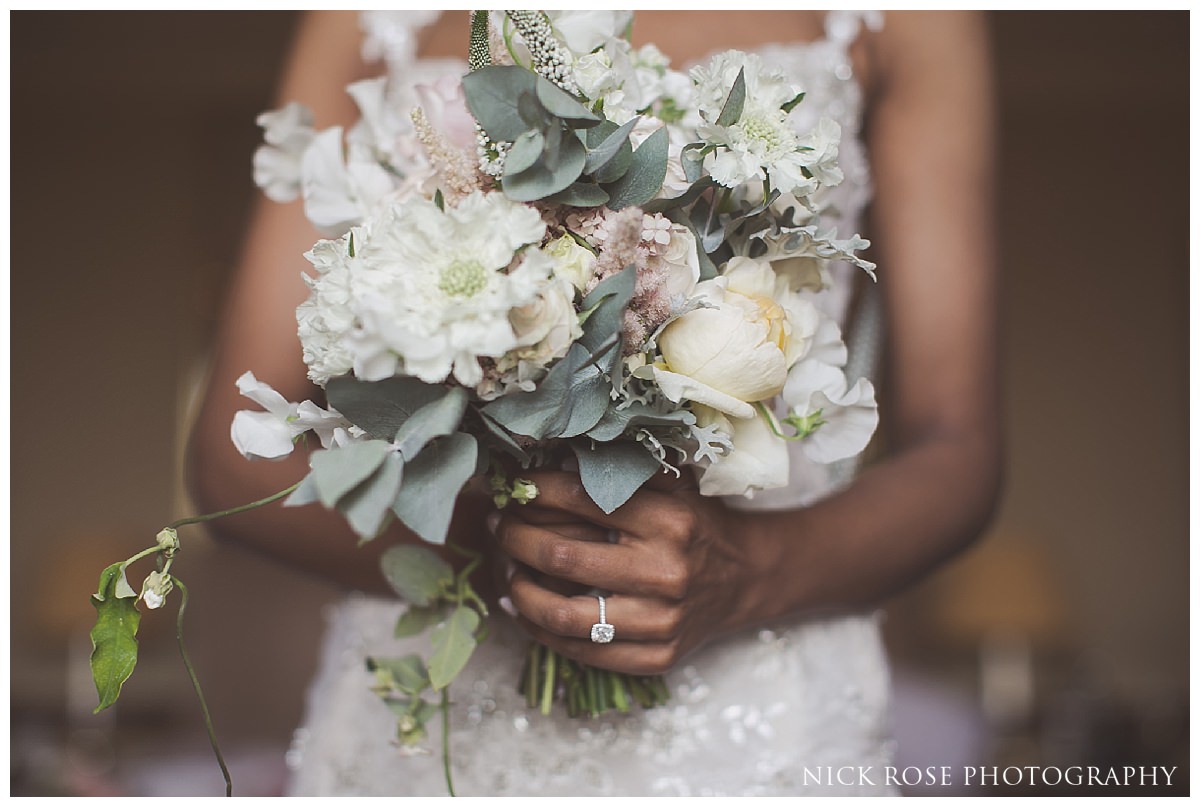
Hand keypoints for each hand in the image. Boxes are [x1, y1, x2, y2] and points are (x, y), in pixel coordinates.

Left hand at [489, 471, 767, 675]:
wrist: (746, 578)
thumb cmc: (697, 524)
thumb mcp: (671, 486)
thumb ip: (620, 473)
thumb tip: (546, 462)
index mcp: (669, 521)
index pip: (583, 500)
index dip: (535, 490)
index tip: (512, 485)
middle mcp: (666, 573)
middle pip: (562, 557)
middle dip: (515, 537)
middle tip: (499, 524)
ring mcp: (662, 622)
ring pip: (562, 614)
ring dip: (520, 589)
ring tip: (506, 569)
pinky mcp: (657, 656)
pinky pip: (581, 651)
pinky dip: (541, 631)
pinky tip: (523, 609)